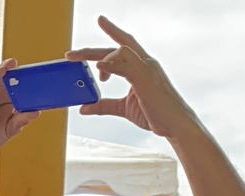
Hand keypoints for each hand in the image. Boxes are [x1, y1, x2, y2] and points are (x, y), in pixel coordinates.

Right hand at [0, 59, 36, 150]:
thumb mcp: (11, 128)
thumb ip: (21, 120)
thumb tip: (36, 112)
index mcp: (8, 95)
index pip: (14, 79)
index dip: (19, 72)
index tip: (28, 69)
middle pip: (1, 73)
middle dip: (7, 66)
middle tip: (13, 64)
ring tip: (2, 69)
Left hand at [67, 16, 195, 136]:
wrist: (174, 125)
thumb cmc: (155, 115)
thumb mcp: (123, 108)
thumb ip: (104, 106)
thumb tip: (84, 108)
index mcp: (141, 68)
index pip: (125, 45)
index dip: (113, 32)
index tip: (100, 22)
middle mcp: (145, 64)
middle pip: (117, 47)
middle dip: (91, 50)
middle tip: (70, 54)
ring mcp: (147, 69)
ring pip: (120, 51)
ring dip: (96, 55)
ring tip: (77, 61)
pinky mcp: (146, 79)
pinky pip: (127, 66)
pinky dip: (111, 64)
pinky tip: (98, 67)